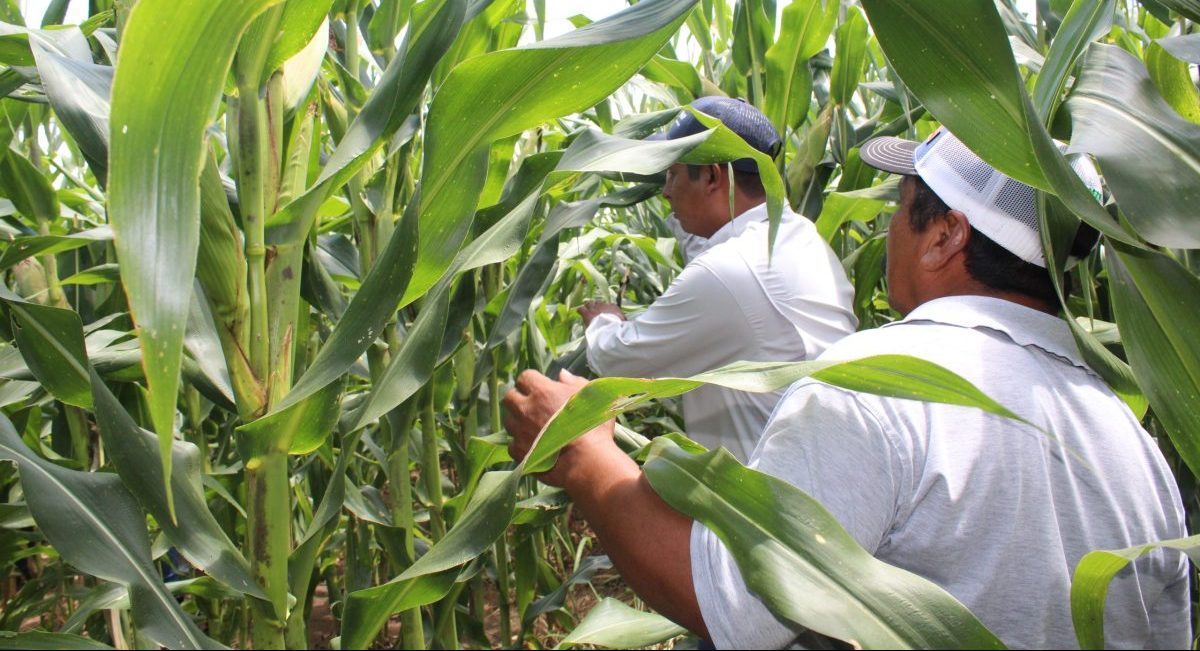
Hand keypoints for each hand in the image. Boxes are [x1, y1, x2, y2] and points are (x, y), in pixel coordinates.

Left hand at [503, 369, 616, 487]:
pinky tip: (534, 447)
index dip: (532, 382)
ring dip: (518, 422)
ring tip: (534, 428)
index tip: (540, 388)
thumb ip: (574, 381)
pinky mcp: (520, 452)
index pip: (525, 378)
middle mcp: (526, 409)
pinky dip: (521, 444)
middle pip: (509, 397)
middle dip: (518, 399)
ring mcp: (520, 431)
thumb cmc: (592, 425)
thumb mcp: (590, 396)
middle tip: (532, 407)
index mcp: (542, 391)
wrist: (586, 460)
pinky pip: (512, 445)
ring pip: (509, 421)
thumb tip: (561, 374)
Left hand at [579, 301, 624, 326]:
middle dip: (596, 306)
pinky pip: (581, 309)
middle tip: (595, 310)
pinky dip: (580, 310)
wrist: (609, 328)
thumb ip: (622, 320)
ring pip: (589, 303)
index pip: (609, 305)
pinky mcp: (587, 313)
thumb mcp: (623, 322)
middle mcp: (603, 305)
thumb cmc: (618, 326)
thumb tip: (625, 322)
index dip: (606, 309)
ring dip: (588, 306)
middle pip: (598, 303)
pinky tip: (578, 311)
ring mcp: (594, 308)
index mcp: (613, 307)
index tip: (605, 313)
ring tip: (586, 309)